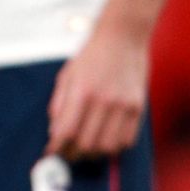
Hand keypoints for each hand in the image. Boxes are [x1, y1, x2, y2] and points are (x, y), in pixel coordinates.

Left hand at [45, 25, 149, 159]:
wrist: (122, 37)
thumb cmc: (91, 55)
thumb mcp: (67, 74)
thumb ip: (59, 104)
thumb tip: (54, 132)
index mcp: (82, 90)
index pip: (67, 130)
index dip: (57, 146)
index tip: (51, 152)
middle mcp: (103, 100)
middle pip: (87, 143)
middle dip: (73, 153)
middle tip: (67, 153)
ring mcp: (123, 105)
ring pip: (107, 147)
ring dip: (93, 153)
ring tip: (85, 149)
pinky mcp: (138, 108)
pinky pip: (126, 140)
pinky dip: (114, 147)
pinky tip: (104, 141)